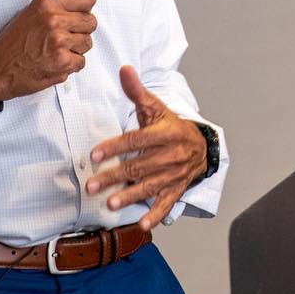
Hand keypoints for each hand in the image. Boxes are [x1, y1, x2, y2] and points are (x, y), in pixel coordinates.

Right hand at [0, 0, 96, 101]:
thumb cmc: (11, 43)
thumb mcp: (30, 12)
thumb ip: (55, 7)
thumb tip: (78, 7)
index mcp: (47, 3)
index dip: (86, 6)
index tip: (82, 11)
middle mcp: (54, 20)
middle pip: (91, 21)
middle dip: (81, 29)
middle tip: (66, 34)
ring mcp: (60, 42)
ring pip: (88, 42)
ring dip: (76, 48)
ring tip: (57, 49)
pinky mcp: (63, 63)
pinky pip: (81, 61)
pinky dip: (71, 64)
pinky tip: (56, 60)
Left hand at [85, 66, 207, 229]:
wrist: (203, 145)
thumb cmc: (171, 125)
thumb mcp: (156, 107)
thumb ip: (137, 91)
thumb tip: (124, 69)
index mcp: (166, 133)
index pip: (136, 140)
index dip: (115, 147)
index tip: (94, 155)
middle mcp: (172, 154)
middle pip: (139, 166)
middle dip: (114, 176)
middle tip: (92, 185)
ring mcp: (175, 174)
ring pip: (151, 186)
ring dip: (130, 196)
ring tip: (110, 204)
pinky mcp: (177, 189)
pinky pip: (167, 203)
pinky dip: (156, 214)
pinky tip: (143, 224)